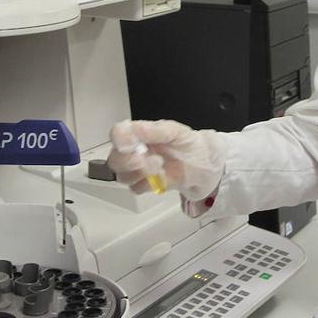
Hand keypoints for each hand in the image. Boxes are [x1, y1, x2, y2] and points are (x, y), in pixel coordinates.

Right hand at [108, 119, 227, 200]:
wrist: (203, 165)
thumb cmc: (188, 144)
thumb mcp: (175, 131)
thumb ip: (154, 130)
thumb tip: (136, 129)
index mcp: (138, 133)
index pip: (117, 133)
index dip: (119, 139)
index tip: (129, 145)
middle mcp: (134, 150)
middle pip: (115, 159)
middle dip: (128, 161)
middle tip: (144, 159)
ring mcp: (138, 168)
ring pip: (122, 176)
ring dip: (140, 173)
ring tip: (159, 165)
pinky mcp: (145, 183)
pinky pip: (136, 188)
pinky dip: (148, 183)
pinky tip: (162, 176)